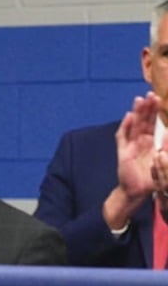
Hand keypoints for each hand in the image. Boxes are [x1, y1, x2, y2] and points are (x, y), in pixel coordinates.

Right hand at [105, 93, 160, 228]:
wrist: (137, 191)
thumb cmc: (152, 178)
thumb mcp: (164, 162)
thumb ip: (167, 149)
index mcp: (151, 142)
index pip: (154, 123)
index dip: (155, 111)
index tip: (159, 98)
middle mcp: (141, 141)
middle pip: (144, 121)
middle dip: (147, 108)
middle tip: (151, 94)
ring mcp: (131, 145)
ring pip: (134, 125)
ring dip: (137, 112)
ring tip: (139, 99)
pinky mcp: (123, 152)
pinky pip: (122, 136)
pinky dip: (125, 126)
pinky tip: (129, 116)